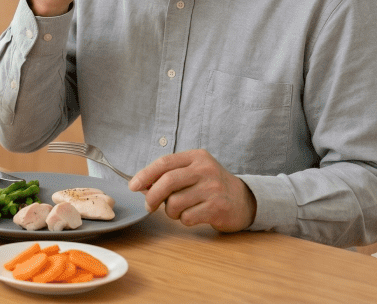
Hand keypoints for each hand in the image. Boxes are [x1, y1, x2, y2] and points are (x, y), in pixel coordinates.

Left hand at [129, 149, 256, 232]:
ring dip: (170, 211)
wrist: (243, 201)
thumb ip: (169, 175)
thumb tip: (140, 185)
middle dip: (152, 196)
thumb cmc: (210, 186)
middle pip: (167, 182)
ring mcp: (213, 188)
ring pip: (175, 202)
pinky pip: (187, 217)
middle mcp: (205, 170)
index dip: (145, 174)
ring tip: (179, 210)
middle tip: (148, 205)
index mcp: (196, 157)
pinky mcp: (217, 207)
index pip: (164, 163)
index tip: (133, 185)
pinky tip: (193, 215)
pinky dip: (184, 219)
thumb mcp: (192, 172)